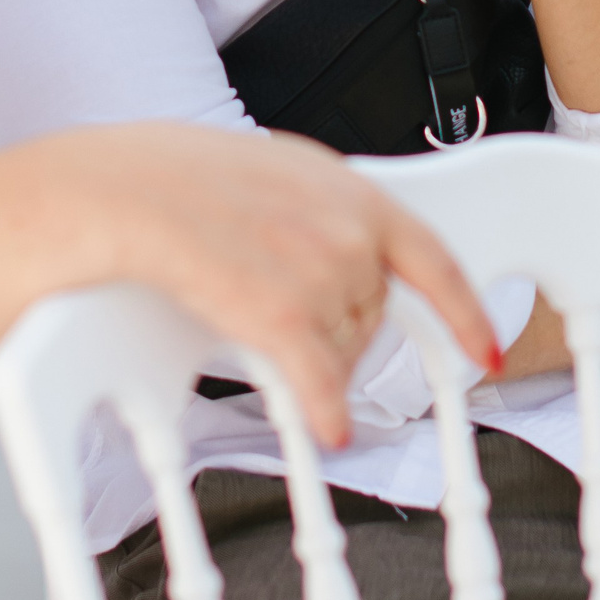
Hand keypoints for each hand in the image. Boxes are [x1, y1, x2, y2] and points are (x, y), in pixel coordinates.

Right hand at [75, 125, 497, 446]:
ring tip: (252, 326)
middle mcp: (345, 225)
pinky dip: (325, 410)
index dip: (465, 311)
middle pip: (374, 311)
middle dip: (342, 330)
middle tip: (288, 322)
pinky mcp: (286, 315)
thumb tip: (325, 252)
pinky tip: (325, 427)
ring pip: (344, 347)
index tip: (483, 347)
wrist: (116, 191)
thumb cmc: (162, 177)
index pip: (431, 256)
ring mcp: (321, 270)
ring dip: (314, 357)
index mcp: (342, 184)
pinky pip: (322, 383)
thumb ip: (310, 209)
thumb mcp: (263, 172)